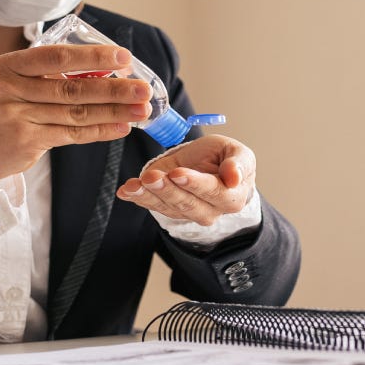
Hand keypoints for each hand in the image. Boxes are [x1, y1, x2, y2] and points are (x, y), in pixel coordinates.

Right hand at [0, 45, 151, 183]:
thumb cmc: (7, 106)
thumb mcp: (19, 82)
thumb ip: (55, 76)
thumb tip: (110, 72)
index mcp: (9, 65)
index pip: (56, 57)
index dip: (92, 57)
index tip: (124, 58)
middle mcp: (9, 88)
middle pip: (71, 88)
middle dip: (113, 88)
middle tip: (143, 89)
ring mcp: (16, 116)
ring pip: (76, 113)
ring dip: (113, 111)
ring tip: (141, 110)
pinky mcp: (25, 141)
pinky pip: (71, 134)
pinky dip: (100, 131)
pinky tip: (121, 127)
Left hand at [116, 134, 255, 225]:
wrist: (212, 166)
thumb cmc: (226, 158)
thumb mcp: (237, 152)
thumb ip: (238, 164)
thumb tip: (234, 178)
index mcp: (231, 196)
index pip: (213, 192)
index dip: (195, 183)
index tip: (178, 173)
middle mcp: (210, 210)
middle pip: (187, 203)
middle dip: (167, 190)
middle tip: (152, 178)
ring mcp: (188, 212)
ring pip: (167, 206)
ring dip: (148, 195)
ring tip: (134, 185)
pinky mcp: (169, 208)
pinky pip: (153, 204)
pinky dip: (138, 197)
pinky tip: (126, 191)